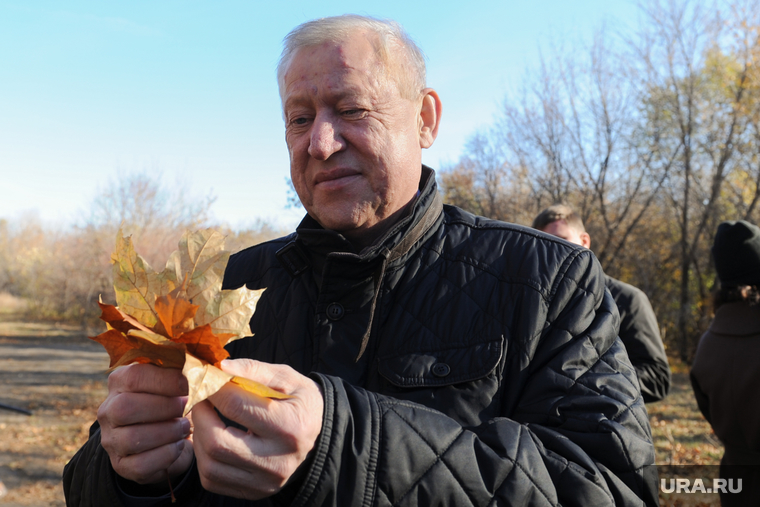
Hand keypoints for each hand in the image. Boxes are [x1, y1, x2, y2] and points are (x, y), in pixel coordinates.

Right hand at [97, 364, 193, 484]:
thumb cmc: (172, 401)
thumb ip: (179, 372)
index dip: (165, 380)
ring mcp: (111, 440)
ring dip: (168, 432)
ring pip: (133, 438)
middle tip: (186, 407)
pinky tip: (178, 444)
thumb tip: (198, 365)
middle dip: (164, 407)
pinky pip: (141, 464)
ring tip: (185, 427)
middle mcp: (108, 410)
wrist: (165, 437)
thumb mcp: (172, 383)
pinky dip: (166, 454)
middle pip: (126, 408)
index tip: (189, 384)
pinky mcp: (121, 465)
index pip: (135, 376)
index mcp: (119, 382)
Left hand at [191, 359, 323, 499]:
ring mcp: (265, 481)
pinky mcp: (255, 491)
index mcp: (289, 426)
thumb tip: (221, 367)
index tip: (209, 379)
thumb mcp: (287, 378)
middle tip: (203, 400)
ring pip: (209, 466)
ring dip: (199, 438)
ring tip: (208, 419)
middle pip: (216, 443)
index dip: (214, 389)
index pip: (235, 406)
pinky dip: (204, 458)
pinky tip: (213, 440)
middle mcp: (277, 460)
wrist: (320, 433)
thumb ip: (254, 370)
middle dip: (200, 416)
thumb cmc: (301, 401)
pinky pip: (212, 480)